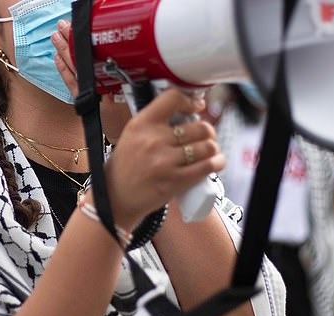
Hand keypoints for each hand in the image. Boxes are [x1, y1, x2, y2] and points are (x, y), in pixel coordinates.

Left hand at [52, 20, 131, 142]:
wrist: (126, 137)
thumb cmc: (131, 117)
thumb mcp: (131, 99)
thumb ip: (123, 85)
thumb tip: (116, 68)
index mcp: (111, 83)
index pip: (93, 58)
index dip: (82, 43)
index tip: (75, 28)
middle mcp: (99, 88)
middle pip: (81, 61)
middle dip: (70, 43)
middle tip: (62, 28)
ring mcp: (90, 94)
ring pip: (74, 69)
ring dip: (64, 52)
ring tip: (56, 37)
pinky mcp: (85, 101)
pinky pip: (71, 84)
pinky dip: (63, 71)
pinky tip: (57, 59)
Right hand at [105, 89, 224, 228]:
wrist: (116, 198)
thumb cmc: (126, 167)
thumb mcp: (133, 135)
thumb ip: (156, 123)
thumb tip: (188, 113)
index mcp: (141, 124)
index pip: (173, 98)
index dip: (191, 100)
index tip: (197, 106)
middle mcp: (154, 140)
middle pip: (199, 126)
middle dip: (208, 132)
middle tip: (204, 137)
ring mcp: (165, 161)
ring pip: (207, 147)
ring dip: (213, 149)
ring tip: (210, 152)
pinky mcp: (175, 181)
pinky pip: (207, 167)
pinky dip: (217, 163)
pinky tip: (216, 161)